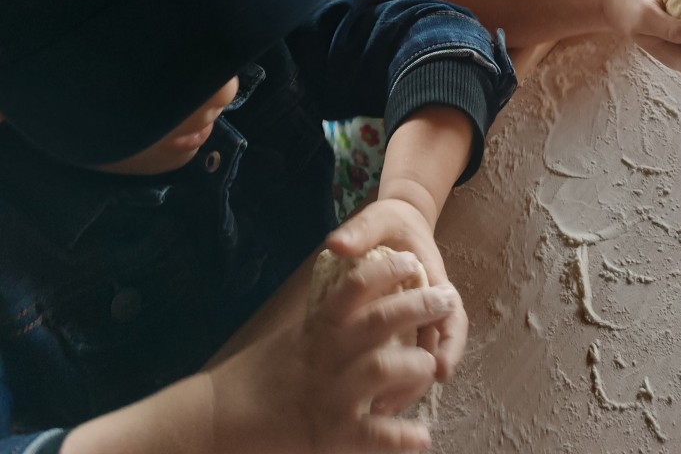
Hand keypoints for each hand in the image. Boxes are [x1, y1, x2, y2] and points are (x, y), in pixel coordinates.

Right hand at [208, 246, 455, 453]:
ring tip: (433, 365)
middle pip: (384, 319)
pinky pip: (375, 434)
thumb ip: (326, 320)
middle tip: (447, 297)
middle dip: (421, 305)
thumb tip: (355, 297)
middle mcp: (328, 353)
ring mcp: (333, 393)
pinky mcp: (332, 434)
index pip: (357, 284)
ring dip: (417, 364)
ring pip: (387, 368)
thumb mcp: (295, 336)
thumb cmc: (259, 375)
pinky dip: (401, 437)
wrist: (218, 417)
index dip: (389, 268)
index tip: (412, 260)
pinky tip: (423, 438)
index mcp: (318, 326)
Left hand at [328, 196, 467, 387]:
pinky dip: (390, 375)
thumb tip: (338, 244)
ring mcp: (412, 318)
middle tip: (393, 403)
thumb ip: (361, 231)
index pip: (451, 315)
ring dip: (404, 385)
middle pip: (435, 348)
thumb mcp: (377, 219)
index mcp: (432, 278)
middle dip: (419, 378)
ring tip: (376, 410)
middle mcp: (427, 304)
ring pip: (417, 358)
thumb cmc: (390, 221)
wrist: (394, 221)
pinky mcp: (394, 326)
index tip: (441, 369)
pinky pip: (398, 354)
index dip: (451, 344)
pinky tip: (367, 394)